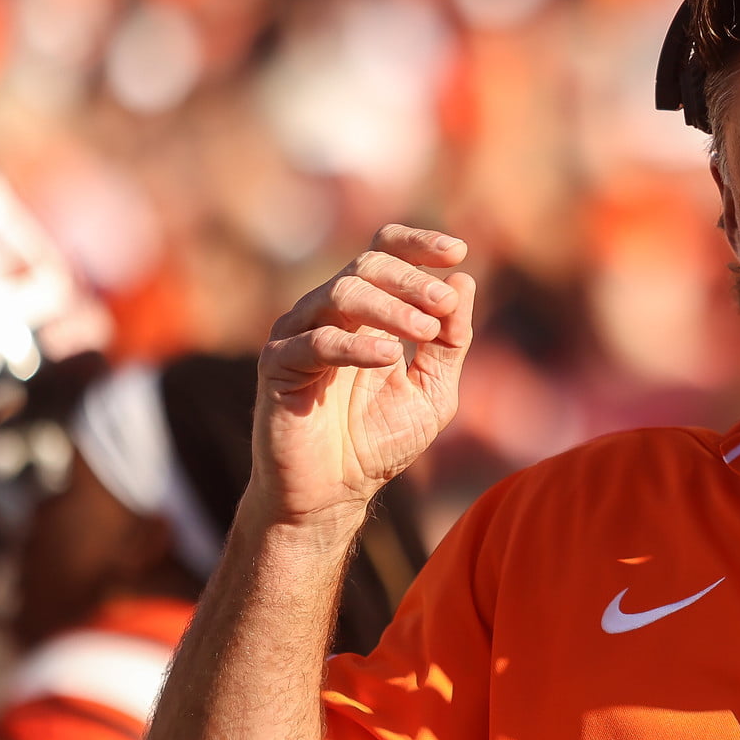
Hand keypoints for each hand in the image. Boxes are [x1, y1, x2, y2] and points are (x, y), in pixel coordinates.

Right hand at [253, 225, 474, 534]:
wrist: (333, 495)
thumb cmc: (378, 442)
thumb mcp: (432, 391)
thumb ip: (450, 343)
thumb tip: (463, 283)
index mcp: (365, 313)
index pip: (384, 253)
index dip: (418, 244)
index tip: (458, 252)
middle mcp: (328, 313)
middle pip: (366, 265)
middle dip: (410, 280)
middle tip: (443, 305)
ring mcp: (299, 335)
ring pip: (340, 293)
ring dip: (389, 308)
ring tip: (425, 331)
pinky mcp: (277, 366)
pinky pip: (315, 342)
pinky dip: (355, 345)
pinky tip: (389, 357)